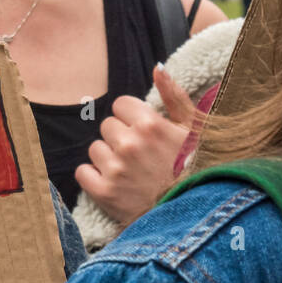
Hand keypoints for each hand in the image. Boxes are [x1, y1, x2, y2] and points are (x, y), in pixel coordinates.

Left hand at [74, 66, 194, 224]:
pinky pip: (83, 172)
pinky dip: (94, 178)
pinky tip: (115, 184)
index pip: (120, 104)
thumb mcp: (194, 130)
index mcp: (150, 124)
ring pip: (95, 148)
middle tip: (142, 156)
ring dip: (108, 158)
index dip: (131, 117)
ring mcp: (116, 169)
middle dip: (121, 138)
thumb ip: (173, 96)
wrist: (198, 215)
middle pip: (107, 126)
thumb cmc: (199, 168)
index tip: (144, 131)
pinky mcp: (105, 193)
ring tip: (132, 172)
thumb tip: (157, 68)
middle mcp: (130, 144)